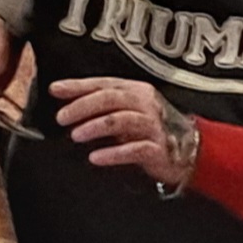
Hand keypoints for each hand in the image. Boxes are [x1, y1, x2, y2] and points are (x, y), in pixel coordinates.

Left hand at [49, 75, 198, 184]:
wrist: (188, 152)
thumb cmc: (149, 130)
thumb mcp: (126, 112)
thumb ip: (101, 105)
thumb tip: (64, 101)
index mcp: (135, 90)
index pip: (103, 83)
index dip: (78, 85)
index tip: (55, 89)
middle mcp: (145, 104)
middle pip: (111, 98)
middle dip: (83, 106)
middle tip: (61, 117)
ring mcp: (153, 126)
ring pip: (121, 120)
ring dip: (95, 127)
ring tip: (76, 135)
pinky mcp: (158, 149)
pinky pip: (134, 149)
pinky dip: (113, 153)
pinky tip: (95, 158)